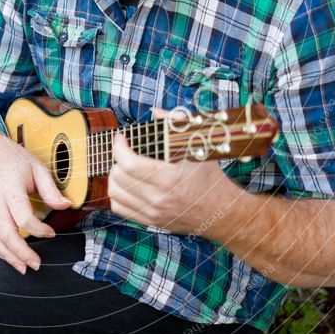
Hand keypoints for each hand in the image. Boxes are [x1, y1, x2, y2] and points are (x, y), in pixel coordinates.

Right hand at [0, 133, 70, 273]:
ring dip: (8, 257)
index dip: (38, 229)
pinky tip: (10, 258)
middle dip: (21, 252)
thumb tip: (66, 205)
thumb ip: (50, 188)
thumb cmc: (10, 158)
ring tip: (23, 267)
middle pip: (5, 233)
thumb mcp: (35, 166)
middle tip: (36, 263)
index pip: (23, 216)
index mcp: (9, 187)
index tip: (51, 233)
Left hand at [107, 118, 239, 236]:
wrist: (219, 210)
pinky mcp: (150, 221)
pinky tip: (126, 184)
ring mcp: (153, 212)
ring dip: (115, 176)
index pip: (129, 163)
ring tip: (124, 167)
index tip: (121, 138)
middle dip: (118, 158)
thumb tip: (155, 112)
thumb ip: (177, 124)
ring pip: (115, 192)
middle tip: (126, 151)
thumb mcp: (199, 146)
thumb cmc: (209, 176)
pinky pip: (119, 208)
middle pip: (119, 176)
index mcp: (170, 178)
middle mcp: (159, 198)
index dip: (119, 147)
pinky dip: (117, 194)